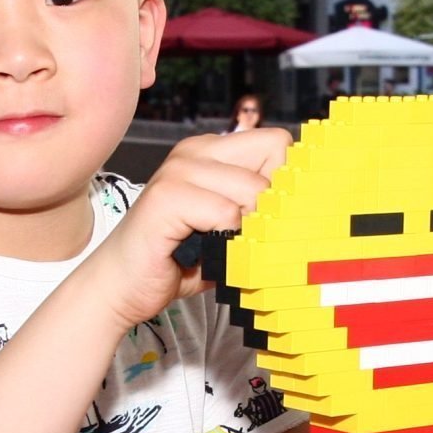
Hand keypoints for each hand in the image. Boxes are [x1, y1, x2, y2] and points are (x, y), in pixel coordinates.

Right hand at [74, 128, 288, 330]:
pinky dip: (225, 242)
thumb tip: (313, 212)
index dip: (284, 184)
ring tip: (221, 248)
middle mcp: (195, 151)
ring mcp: (178, 170)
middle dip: (272, 208)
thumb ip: (261, 211)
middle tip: (243, 240)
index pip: (280, 144)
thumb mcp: (231, 231)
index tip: (269, 219)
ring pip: (255, 190)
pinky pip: (227, 214)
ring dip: (248, 230)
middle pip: (276, 158)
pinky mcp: (166, 197)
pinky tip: (203, 254)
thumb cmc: (176, 263)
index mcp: (211, 151)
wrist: (120, 289)